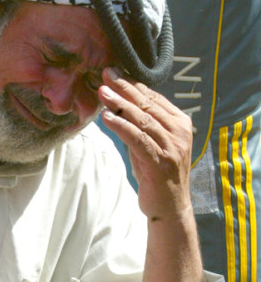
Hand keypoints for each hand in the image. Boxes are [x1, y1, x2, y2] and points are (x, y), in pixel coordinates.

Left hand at [99, 68, 193, 222]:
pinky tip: (107, 118)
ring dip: (120, 104)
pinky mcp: (160, 162)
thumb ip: (141, 127)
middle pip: (147, 105)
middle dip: (124, 88)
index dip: (133, 84)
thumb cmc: (157, 176)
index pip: (154, 98)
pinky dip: (121, 126)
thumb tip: (119, 105)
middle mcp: (179, 132)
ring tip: (102, 93)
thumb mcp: (150, 145)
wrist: (170, 208)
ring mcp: (171, 147)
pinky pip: (137, 139)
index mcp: (180, 124)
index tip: (114, 74)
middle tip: (105, 75)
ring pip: (142, 119)